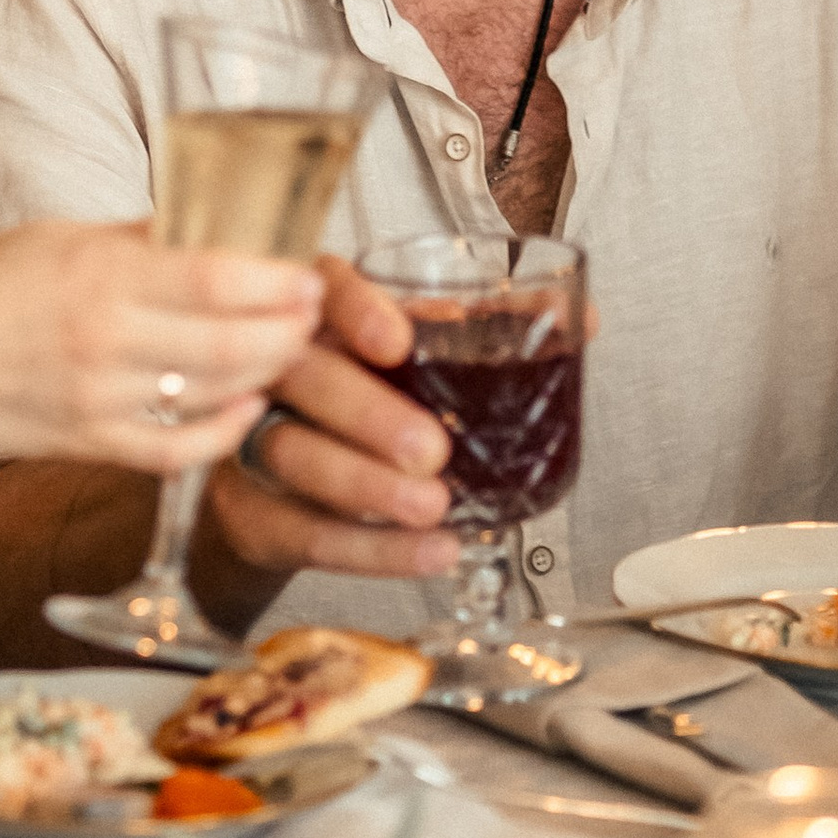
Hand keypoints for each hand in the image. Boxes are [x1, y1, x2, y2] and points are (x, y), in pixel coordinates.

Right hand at [0, 223, 323, 470]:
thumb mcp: (62, 236)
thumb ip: (142, 237)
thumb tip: (218, 224)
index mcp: (97, 275)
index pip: (216, 276)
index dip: (277, 278)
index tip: (308, 270)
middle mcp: (102, 340)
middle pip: (230, 342)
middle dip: (288, 328)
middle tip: (313, 311)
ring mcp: (98, 400)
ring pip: (213, 394)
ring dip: (266, 372)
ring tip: (290, 347)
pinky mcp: (90, 445)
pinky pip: (178, 449)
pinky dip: (224, 430)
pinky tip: (247, 405)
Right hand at [190, 253, 458, 634]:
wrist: (288, 488)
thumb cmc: (369, 397)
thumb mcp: (424, 356)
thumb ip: (493, 337)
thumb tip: (585, 322)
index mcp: (321, 312)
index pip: (324, 287)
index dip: (356, 310)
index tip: (397, 341)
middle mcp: (276, 365)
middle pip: (302, 375)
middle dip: (365, 412)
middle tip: (430, 450)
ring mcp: (251, 437)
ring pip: (293, 453)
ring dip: (365, 485)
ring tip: (431, 507)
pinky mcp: (251, 509)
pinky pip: (302, 530)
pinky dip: (370, 549)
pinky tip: (427, 551)